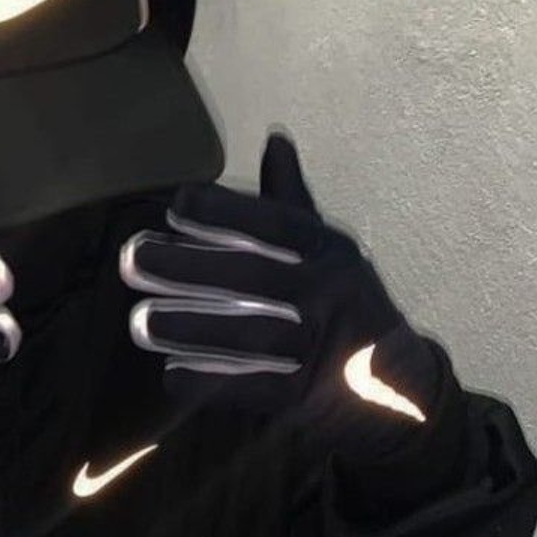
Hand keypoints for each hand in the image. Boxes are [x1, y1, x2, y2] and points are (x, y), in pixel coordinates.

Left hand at [118, 131, 442, 463]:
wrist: (404, 394)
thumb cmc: (349, 306)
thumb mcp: (330, 252)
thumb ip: (291, 203)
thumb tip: (274, 138)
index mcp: (330, 252)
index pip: (275, 223)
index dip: (224, 212)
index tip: (175, 205)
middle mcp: (329, 293)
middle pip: (251, 275)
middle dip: (187, 266)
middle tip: (132, 259)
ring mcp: (321, 347)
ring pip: (248, 332)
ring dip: (188, 327)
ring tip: (140, 321)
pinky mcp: (307, 398)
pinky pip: (250, 386)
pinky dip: (208, 381)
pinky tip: (170, 373)